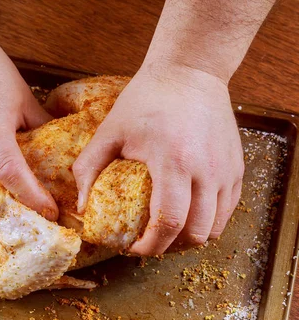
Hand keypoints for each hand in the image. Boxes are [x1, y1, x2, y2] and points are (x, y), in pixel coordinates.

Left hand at [73, 62, 243, 254]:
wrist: (190, 72)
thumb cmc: (146, 100)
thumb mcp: (110, 130)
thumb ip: (88, 168)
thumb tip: (82, 207)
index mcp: (173, 161)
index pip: (168, 223)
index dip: (150, 245)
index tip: (133, 247)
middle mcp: (207, 171)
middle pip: (195, 233)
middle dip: (169, 247)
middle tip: (148, 242)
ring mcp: (226, 171)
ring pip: (215, 228)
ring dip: (189, 238)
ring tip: (166, 231)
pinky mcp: (237, 168)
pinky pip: (227, 210)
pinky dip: (207, 222)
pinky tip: (186, 215)